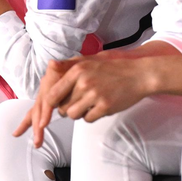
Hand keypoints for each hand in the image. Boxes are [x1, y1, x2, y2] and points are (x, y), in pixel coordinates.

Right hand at [14, 59, 77, 146]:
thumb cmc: (80, 66)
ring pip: (38, 111)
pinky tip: (39, 128)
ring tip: (37, 142)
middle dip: (36, 126)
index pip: (45, 100)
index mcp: (50, 82)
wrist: (84, 64)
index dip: (44, 112)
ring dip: (36, 126)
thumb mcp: (73, 65)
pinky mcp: (52, 99)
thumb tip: (52, 63)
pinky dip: (37, 119)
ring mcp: (48, 95)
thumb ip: (63, 65)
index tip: (43, 125)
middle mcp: (46, 89)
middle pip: (38, 109)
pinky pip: (41, 110)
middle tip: (37, 142)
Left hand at [15, 56, 152, 147]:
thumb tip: (50, 66)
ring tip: (90, 103)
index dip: (46, 108)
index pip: (53, 94)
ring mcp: (95, 95)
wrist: (139, 74)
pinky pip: (88, 119)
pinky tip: (100, 106)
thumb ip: (69, 66)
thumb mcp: (89, 61)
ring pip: (74, 115)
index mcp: (77, 71)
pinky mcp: (105, 106)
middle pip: (63, 107)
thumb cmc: (113, 68)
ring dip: (79, 113)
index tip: (42, 118)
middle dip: (67, 108)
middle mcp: (83, 82)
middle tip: (79, 101)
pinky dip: (92, 116)